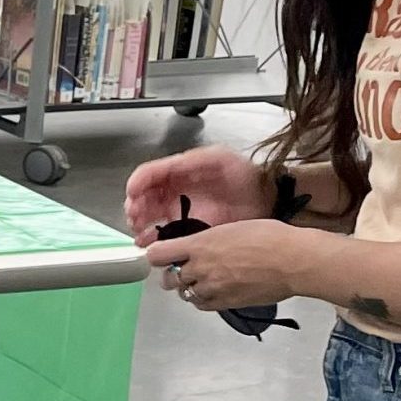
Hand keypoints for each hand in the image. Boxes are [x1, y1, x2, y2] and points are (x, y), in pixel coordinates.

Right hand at [124, 145, 271, 242]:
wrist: (267, 198)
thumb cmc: (245, 175)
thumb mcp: (218, 158)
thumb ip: (191, 161)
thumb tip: (166, 169)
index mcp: (179, 171)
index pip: (149, 175)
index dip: (137, 184)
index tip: (132, 194)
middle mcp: (176, 191)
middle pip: (144, 198)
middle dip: (134, 207)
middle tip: (134, 217)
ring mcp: (181, 210)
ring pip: (149, 217)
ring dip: (139, 224)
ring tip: (140, 231)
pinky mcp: (188, 229)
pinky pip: (165, 234)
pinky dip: (153, 239)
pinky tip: (150, 243)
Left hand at [149, 219, 317, 311]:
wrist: (294, 261)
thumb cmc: (270, 237)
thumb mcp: (232, 228)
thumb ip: (209, 240)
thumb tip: (200, 246)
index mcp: (200, 245)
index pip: (157, 255)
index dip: (157, 256)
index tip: (163, 254)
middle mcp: (199, 268)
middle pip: (167, 278)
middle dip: (173, 273)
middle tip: (186, 268)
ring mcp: (211, 289)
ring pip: (184, 293)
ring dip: (189, 287)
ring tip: (206, 280)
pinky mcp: (224, 304)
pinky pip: (201, 305)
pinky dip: (202, 300)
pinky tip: (214, 291)